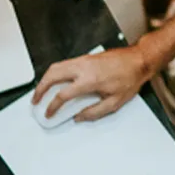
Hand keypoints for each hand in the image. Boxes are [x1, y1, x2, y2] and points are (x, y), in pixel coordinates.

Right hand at [31, 46, 152, 121]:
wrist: (138, 60)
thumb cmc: (130, 78)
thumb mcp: (115, 102)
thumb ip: (94, 112)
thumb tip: (80, 117)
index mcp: (89, 80)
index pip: (63, 94)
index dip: (53, 106)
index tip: (50, 112)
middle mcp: (83, 67)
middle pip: (52, 75)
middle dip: (40, 88)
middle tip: (36, 99)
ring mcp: (83, 60)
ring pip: (56, 66)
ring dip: (45, 78)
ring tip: (42, 90)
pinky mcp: (85, 57)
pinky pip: (64, 63)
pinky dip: (54, 72)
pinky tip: (55, 80)